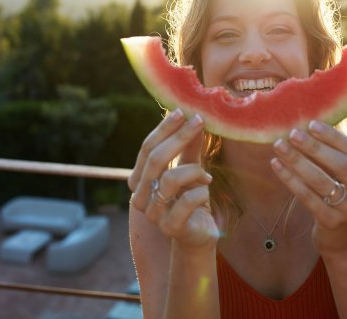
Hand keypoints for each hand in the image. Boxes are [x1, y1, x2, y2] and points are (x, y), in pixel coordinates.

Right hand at [128, 109, 218, 250]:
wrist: (199, 234)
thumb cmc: (191, 199)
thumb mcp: (190, 169)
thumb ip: (188, 147)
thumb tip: (193, 117)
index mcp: (140, 179)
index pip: (147, 148)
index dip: (164, 129)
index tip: (183, 112)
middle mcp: (140, 196)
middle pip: (155, 160)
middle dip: (179, 137)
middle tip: (199, 121)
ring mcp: (153, 213)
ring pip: (171, 179)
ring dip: (194, 170)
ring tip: (205, 175)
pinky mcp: (170, 227)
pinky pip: (187, 200)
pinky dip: (201, 191)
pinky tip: (206, 190)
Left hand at [270, 120, 346, 256]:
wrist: (344, 241)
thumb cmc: (344, 198)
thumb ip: (341, 155)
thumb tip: (313, 125)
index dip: (334, 137)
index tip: (312, 124)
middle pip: (341, 166)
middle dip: (315, 147)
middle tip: (293, 133)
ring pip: (321, 182)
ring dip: (298, 161)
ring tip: (280, 146)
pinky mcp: (333, 224)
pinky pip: (308, 197)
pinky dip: (290, 179)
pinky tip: (276, 165)